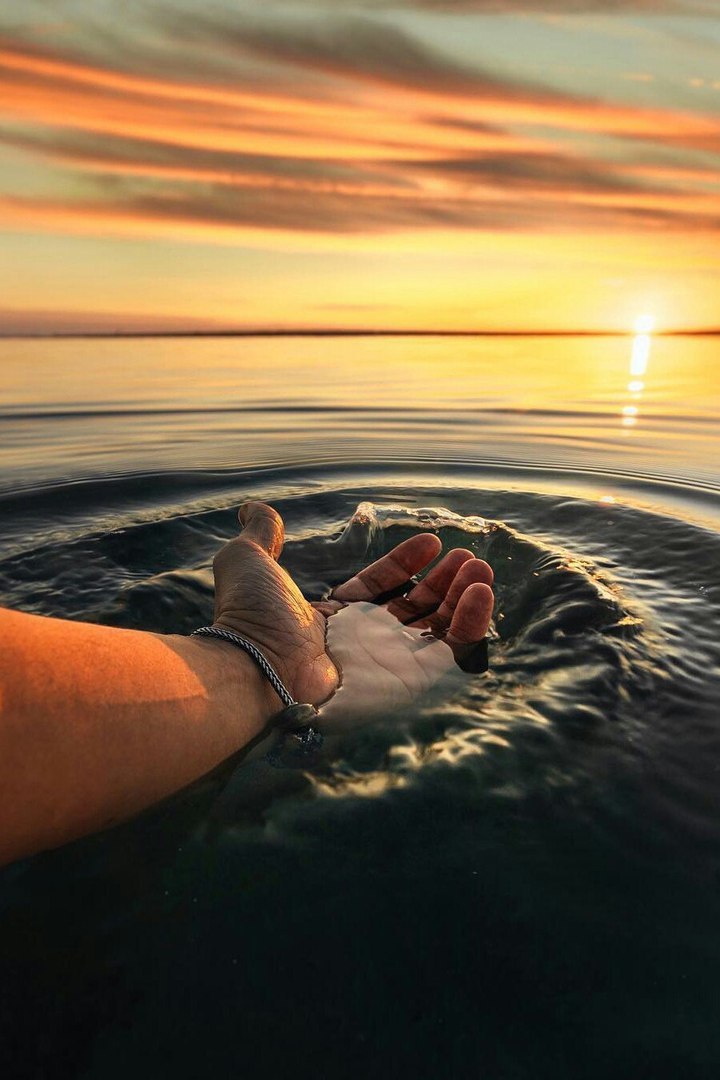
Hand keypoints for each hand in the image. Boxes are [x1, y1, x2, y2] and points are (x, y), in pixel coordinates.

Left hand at [211, 502, 493, 712]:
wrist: (257, 665)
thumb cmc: (252, 617)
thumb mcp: (250, 562)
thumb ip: (261, 534)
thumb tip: (253, 508)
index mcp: (334, 617)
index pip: (381, 586)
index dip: (406, 562)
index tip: (433, 540)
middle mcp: (362, 642)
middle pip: (416, 607)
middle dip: (445, 582)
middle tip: (469, 559)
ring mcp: (386, 664)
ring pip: (438, 628)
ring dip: (464, 598)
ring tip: (483, 571)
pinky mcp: (407, 682)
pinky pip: (449, 652)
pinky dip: (470, 624)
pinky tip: (481, 593)